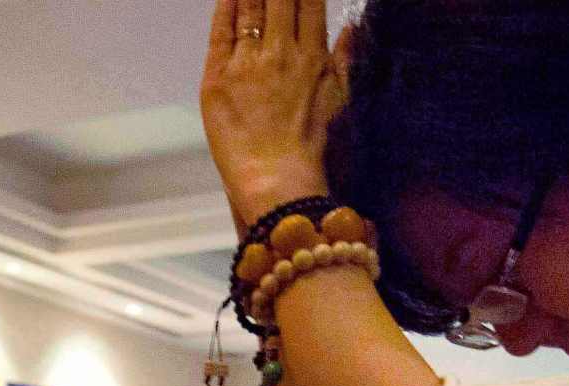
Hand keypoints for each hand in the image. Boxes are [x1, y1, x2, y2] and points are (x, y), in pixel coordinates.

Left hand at [201, 0, 345, 226]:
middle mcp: (281, 51)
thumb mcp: (342, 102)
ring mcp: (247, 63)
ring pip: (249, 9)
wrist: (280, 185)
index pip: (309, 3)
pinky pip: (221, 31)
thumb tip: (350, 27)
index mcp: (313, 56)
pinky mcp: (218, 78)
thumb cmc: (316, 151)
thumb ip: (346, 60)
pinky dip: (225, 7)